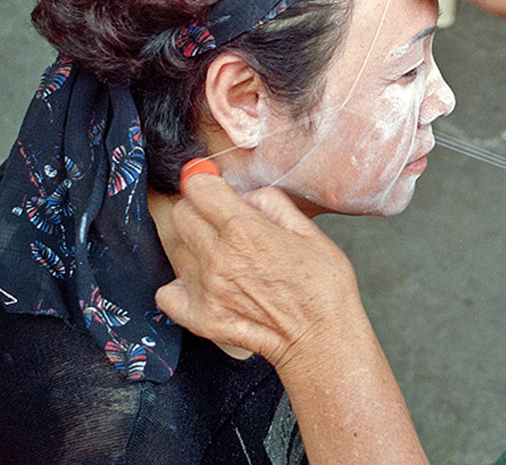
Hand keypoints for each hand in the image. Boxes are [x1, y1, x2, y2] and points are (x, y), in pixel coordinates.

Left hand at [155, 173, 356, 369]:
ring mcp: (204, 290)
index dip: (208, 182)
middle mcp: (218, 258)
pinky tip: (205, 284)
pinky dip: (181, 285)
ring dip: (197, 248)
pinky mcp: (198, 317)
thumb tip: (245, 197)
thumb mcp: (309, 230)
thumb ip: (272, 203)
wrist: (320, 338)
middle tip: (224, 224)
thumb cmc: (323, 288)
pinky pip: (167, 290)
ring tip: (227, 261)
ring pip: (178, 249)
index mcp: (245, 231)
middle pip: (182, 213)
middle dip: (201, 211)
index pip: (198, 186)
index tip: (215, 188)